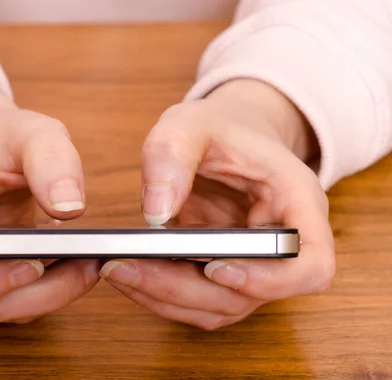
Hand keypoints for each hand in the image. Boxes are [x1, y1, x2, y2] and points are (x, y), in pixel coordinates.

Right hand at [0, 71, 100, 323]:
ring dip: (45, 297)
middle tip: (86, 268)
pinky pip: (8, 302)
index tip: (33, 265)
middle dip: (33, 293)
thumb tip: (69, 208)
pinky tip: (74, 268)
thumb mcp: (31, 132)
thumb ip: (51, 159)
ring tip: (88, 266)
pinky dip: (44, 293)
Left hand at [99, 79, 334, 329]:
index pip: (311, 264)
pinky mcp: (220, 271)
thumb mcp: (191, 123)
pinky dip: (162, 295)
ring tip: (117, 271)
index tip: (214, 267)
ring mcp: (251, 262)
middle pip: (251, 295)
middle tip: (126, 269)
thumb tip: (156, 213)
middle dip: (186, 290)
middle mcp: (279, 241)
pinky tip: (128, 274)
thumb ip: (171, 156)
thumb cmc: (219, 128)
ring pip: (220, 305)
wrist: (223, 135)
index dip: (269, 279)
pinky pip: (198, 300)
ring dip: (167, 298)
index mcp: (296, 201)